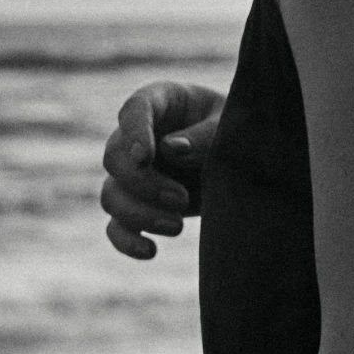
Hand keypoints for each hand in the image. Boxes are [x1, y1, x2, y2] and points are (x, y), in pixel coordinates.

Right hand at [100, 81, 223, 258]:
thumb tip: (172, 150)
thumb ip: (205, 136)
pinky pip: (115, 225)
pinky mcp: (138, 204)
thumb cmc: (236, 130)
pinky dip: (126, 241)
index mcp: (160, 101)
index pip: (135, 110)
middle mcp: (138, 136)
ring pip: (111, 195)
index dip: (135, 134)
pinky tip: (151, 251)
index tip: (146, 158)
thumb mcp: (230, 126)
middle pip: (114, 158)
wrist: (243, 158)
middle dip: (144, 184)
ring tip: (178, 226)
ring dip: (138, 215)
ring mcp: (134, 172)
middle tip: (181, 199)